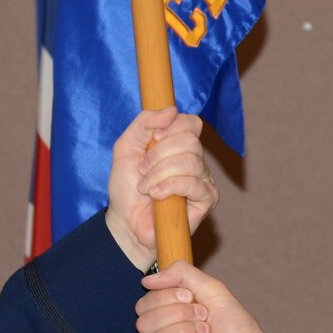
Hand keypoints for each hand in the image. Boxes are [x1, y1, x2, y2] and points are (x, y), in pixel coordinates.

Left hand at [105, 107, 216, 268]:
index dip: (172, 127)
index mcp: (179, 145)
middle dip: (158, 155)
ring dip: (160, 173)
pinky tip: (157, 196)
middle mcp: (195, 159)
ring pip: (191, 162)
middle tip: (142, 171)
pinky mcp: (207, 199)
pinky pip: (194, 183)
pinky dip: (170, 187)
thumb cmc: (127, 188)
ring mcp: (203, 179)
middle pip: (190, 141)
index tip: (153, 139)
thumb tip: (171, 110)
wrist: (126, 222)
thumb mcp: (126, 147)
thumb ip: (144, 123)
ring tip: (146, 187)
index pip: (191, 123)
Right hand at [137, 262, 286, 332]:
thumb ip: (181, 274)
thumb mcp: (211, 289)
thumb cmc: (235, 327)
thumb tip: (147, 280)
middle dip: (177, 315)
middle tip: (204, 318)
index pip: (144, 305)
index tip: (191, 298)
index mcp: (166, 318)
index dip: (165, 297)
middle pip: (143, 323)